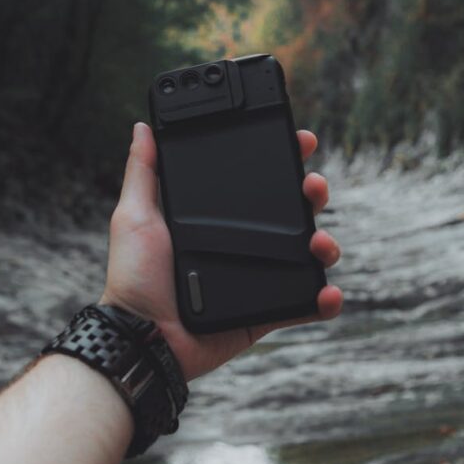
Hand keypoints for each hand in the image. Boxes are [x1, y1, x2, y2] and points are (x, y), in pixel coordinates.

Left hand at [100, 122, 342, 380]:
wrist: (143, 335)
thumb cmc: (134, 277)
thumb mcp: (134, 216)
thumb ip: (143, 171)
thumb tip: (143, 127)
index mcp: (215, 220)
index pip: (256, 182)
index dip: (282, 160)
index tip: (298, 140)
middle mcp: (240, 245)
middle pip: (291, 212)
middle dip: (312, 193)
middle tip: (313, 185)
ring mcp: (256, 279)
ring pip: (305, 255)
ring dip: (324, 244)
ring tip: (320, 243)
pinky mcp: (264, 313)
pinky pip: (302, 304)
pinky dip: (323, 300)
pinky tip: (329, 292)